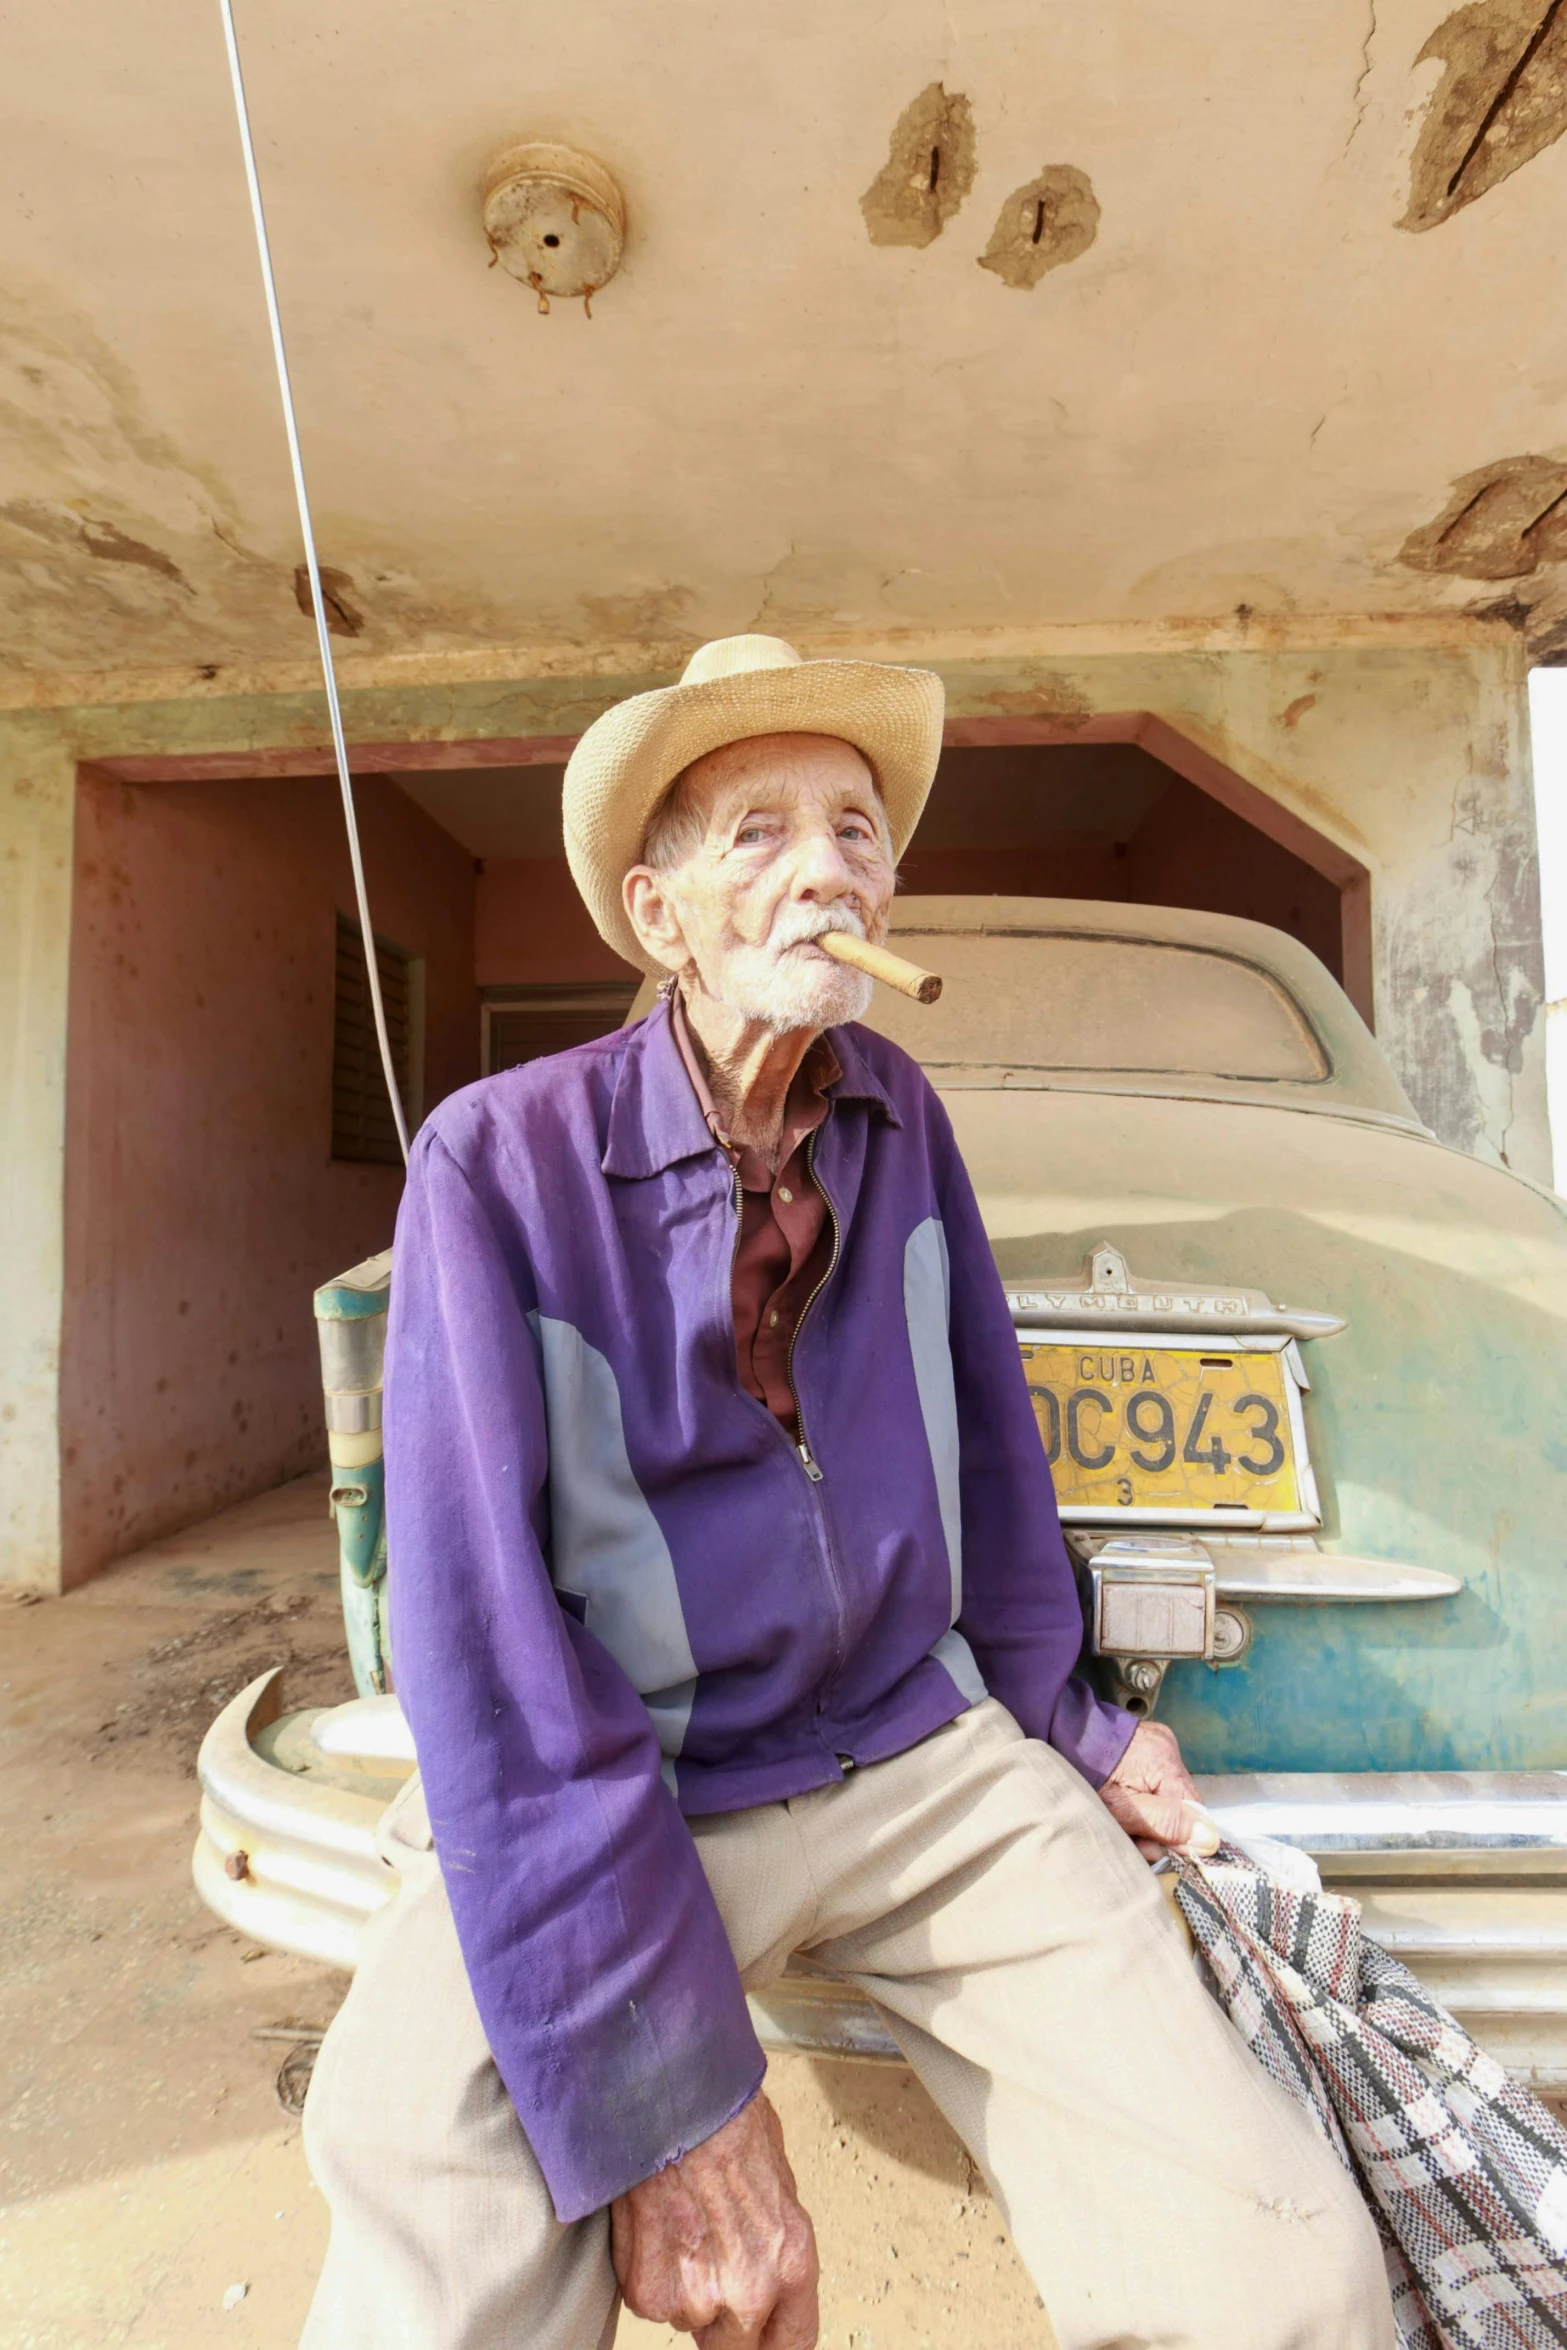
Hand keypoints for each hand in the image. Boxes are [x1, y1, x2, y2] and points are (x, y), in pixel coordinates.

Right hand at [610, 2091, 818, 2348]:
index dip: (773, 2342)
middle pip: (734, 2345)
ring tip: (678, 2223)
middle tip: (706, 2261)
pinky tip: (653, 2221)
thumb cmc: (723, 2118)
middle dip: (721, 2316)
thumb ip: (773, 2234)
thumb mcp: (778, 2176)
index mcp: (791, 2261)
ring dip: (681, 2286)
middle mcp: (749, 2291)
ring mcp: (696, 2297)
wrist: (670, 2099)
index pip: (794, 2342)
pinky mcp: (648, 2292)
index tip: (760, 2338)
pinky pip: (648, 2300)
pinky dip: (645, 2270)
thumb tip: (765, 2255)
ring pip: (686, 2317)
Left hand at [1099, 1720, 1219, 1861]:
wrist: (1057, 1737)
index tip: (1152, 1847)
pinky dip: (1145, 1793)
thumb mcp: (1122, 1811)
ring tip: (1122, 1817)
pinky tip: (1124, 1797)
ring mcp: (1159, 1742)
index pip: (1195, 1813)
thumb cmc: (1087, 1779)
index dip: (1178, 1837)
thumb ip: (1165, 1824)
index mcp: (1166, 1764)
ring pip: (1168, 1793)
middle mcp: (1169, 1748)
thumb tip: (1210, 1840)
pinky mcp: (1147, 1741)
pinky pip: (1157, 1778)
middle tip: (1130, 1836)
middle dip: (1159, 1827)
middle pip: (1181, 1804)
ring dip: (1151, 1813)